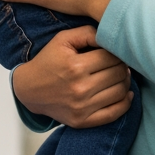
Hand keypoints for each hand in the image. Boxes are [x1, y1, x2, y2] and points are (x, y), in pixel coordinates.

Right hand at [11, 26, 132, 126]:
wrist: (29, 90)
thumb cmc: (48, 61)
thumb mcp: (62, 39)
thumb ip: (87, 33)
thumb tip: (110, 36)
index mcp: (75, 66)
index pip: (111, 57)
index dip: (116, 52)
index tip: (114, 51)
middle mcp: (80, 88)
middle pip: (118, 74)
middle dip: (123, 66)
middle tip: (119, 62)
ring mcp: (82, 107)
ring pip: (120, 92)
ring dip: (125, 82)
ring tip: (120, 75)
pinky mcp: (83, 121)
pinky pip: (114, 114)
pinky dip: (125, 103)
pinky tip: (126, 94)